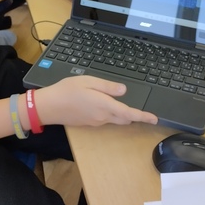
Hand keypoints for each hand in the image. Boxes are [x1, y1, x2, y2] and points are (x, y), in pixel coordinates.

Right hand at [35, 75, 158, 127]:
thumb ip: (107, 87)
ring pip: (115, 120)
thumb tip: (123, 91)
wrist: (49, 106)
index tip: (155, 118)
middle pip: (124, 119)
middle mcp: (102, 117)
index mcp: (104, 105)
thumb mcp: (88, 81)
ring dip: (123, 115)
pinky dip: (112, 114)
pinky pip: (105, 120)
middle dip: (135, 116)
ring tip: (126, 106)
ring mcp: (95, 122)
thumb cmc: (66, 91)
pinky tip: (106, 105)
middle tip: (144, 111)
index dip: (143, 116)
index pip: (129, 113)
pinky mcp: (89, 123)